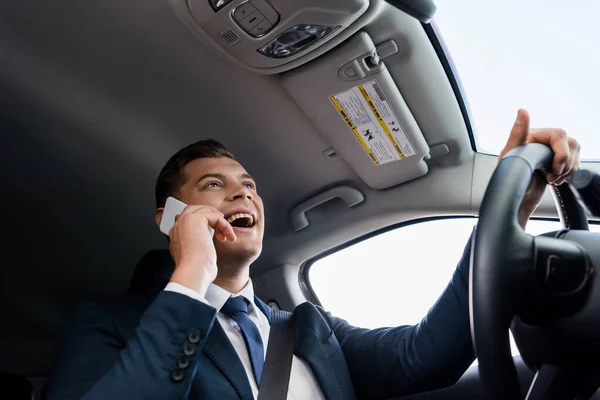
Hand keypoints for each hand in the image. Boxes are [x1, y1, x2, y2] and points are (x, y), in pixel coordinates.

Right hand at [168, 205, 235, 295]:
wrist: (193, 272)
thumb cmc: (196, 271)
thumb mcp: (196, 258)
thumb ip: (198, 247)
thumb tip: (207, 247)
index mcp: (175, 236)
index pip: (186, 220)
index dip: (202, 222)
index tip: (214, 231)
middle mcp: (177, 226)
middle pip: (193, 209)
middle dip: (209, 215)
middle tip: (220, 224)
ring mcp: (185, 221)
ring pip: (205, 210)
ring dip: (219, 221)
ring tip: (226, 233)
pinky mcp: (196, 218)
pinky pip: (215, 216)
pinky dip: (225, 225)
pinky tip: (229, 237)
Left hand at [498, 109, 580, 228]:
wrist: (516, 200)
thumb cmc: (509, 179)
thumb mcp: (509, 156)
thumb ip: (517, 133)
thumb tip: (522, 111)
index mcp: (534, 134)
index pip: (560, 135)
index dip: (561, 154)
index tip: (553, 169)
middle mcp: (545, 140)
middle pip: (572, 144)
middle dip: (565, 164)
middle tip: (550, 177)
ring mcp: (553, 151)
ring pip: (576, 153)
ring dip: (567, 170)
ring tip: (550, 178)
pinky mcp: (559, 162)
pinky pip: (576, 163)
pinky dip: (569, 174)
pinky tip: (555, 179)